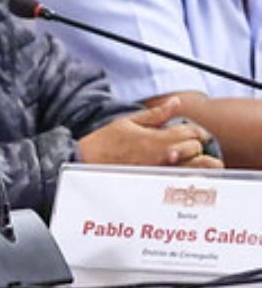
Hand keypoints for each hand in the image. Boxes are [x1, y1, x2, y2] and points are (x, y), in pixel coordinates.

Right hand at [78, 97, 221, 168]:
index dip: (198, 132)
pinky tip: (187, 175)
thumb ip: (156, 114)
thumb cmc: (104, 142)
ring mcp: (161, 172)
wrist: (85, 162)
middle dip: (197, 147)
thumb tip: (175, 102)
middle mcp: (162, 156)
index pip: (192, 132)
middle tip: (192, 147)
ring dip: (201, 164)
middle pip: (196, 149)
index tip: (195, 133)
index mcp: (156, 138)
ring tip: (199, 163)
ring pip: (196, 169)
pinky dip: (189, 177)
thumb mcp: (128, 122)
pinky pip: (182, 182)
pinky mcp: (156, 185)